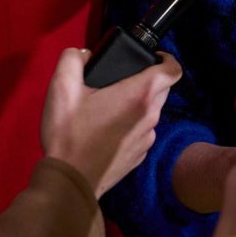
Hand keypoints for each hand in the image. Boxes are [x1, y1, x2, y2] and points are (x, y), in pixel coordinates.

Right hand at [40, 48, 181, 196]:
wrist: (69, 181)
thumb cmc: (69, 134)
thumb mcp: (62, 88)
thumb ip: (73, 59)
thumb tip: (84, 54)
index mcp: (140, 94)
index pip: (173, 69)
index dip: (167, 58)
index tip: (153, 57)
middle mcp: (151, 115)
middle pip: (162, 89)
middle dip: (148, 79)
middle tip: (120, 80)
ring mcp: (147, 138)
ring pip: (151, 111)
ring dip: (137, 104)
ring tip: (109, 105)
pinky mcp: (140, 155)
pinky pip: (142, 131)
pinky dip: (131, 125)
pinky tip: (107, 129)